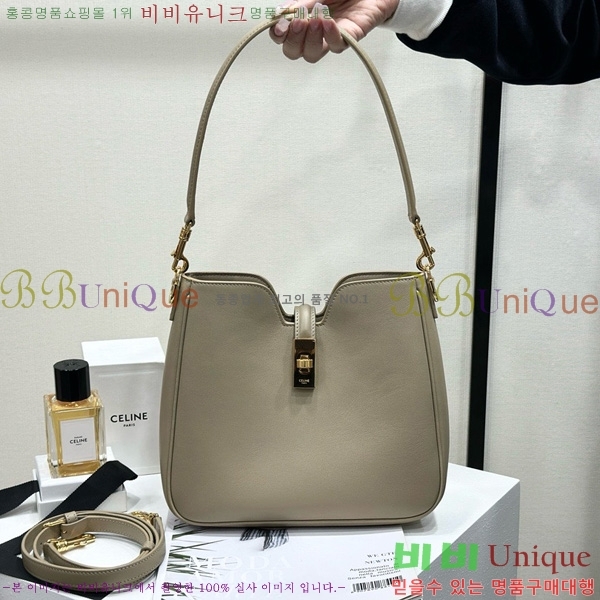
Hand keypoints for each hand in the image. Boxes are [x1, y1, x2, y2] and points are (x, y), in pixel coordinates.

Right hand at [269, 0, 399, 62]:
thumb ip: (302, 2)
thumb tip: (283, 12)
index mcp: (303, 20)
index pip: (283, 37)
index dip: (278, 35)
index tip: (280, 26)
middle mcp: (315, 33)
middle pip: (295, 52)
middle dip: (292, 40)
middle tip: (297, 23)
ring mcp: (331, 38)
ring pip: (313, 55)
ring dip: (310, 40)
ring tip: (315, 21)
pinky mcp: (350, 38)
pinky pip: (337, 46)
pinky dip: (330, 36)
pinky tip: (328, 22)